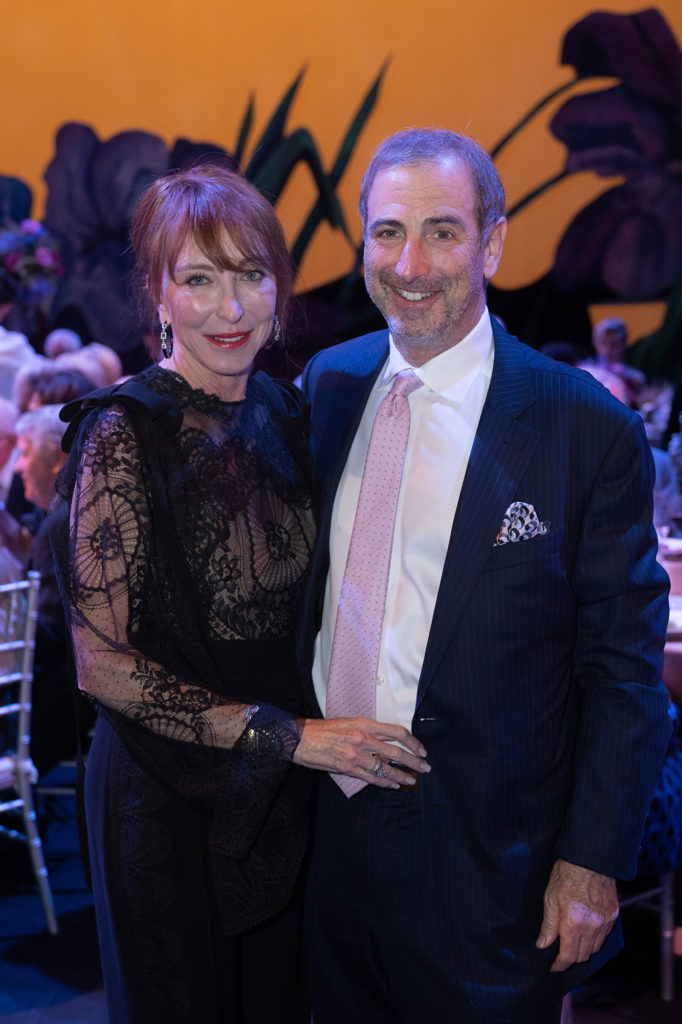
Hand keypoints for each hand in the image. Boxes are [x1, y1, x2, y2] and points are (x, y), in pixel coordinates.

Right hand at [293, 716, 429, 787]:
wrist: (301, 738)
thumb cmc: (325, 729)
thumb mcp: (350, 722)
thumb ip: (369, 732)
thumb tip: (388, 745)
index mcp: (365, 723)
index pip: (397, 732)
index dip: (413, 742)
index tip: (421, 750)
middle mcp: (363, 738)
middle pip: (397, 751)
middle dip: (414, 761)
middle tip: (426, 768)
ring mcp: (356, 754)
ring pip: (386, 768)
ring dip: (402, 776)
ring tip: (412, 780)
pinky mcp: (348, 768)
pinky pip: (372, 778)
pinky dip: (385, 783)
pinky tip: (394, 785)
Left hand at [536, 859, 618, 971]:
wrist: (589, 858)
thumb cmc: (567, 874)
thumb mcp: (550, 898)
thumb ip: (548, 925)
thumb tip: (543, 944)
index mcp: (574, 922)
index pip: (568, 956)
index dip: (559, 965)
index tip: (553, 967)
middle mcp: (592, 926)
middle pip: (583, 956)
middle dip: (571, 958)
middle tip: (561, 953)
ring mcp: (605, 921)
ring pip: (595, 948)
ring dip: (584, 949)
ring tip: (573, 942)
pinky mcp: (613, 915)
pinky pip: (604, 936)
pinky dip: (595, 938)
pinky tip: (586, 931)